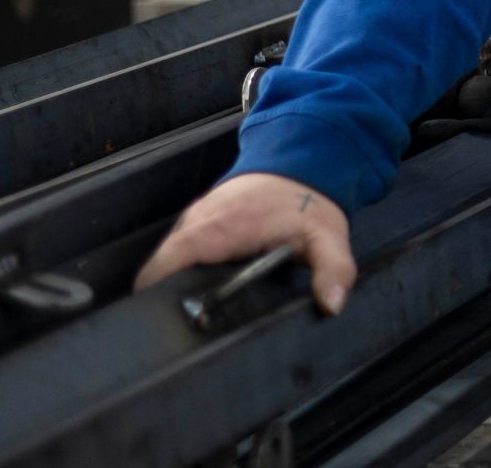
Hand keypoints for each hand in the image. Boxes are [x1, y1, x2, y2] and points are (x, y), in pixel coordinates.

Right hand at [134, 172, 355, 314]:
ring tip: (191, 314)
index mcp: (222, 227)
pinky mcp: (198, 219)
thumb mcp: (329, 238)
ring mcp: (195, 217)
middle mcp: (199, 220)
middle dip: (164, 297)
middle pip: (160, 266)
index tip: (165, 321)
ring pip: (168, 258)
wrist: (302, 161)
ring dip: (173, 283)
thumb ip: (333, 271)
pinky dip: (183, 268)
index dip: (157, 292)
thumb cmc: (309, 202)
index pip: (168, 261)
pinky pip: (179, 249)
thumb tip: (331, 305)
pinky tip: (202, 289)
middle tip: (184, 328)